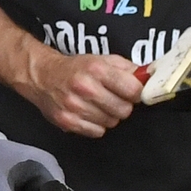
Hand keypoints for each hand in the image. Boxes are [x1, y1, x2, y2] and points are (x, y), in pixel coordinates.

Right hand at [10, 42, 143, 138]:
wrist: (42, 76)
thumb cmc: (75, 68)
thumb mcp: (101, 59)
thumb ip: (127, 68)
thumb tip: (149, 76)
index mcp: (97, 69)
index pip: (133, 90)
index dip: (136, 92)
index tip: (131, 92)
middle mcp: (85, 88)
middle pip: (124, 110)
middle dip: (122, 105)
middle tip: (113, 98)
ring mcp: (75, 107)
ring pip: (111, 122)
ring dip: (108, 115)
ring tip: (98, 105)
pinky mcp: (67, 121)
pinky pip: (97, 132)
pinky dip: (96, 125)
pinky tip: (89, 113)